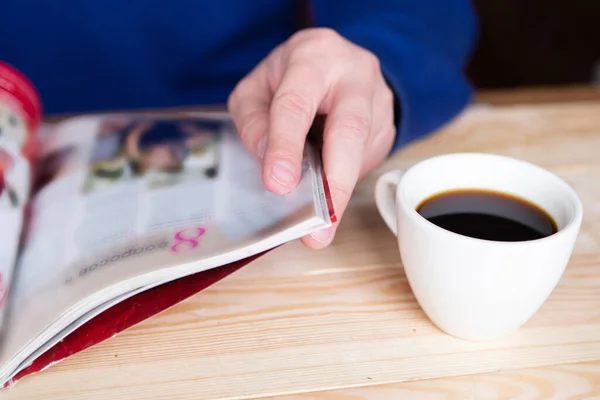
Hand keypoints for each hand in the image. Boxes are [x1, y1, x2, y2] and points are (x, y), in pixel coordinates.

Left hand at [228, 28, 395, 247]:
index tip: (279, 185)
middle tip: (321, 226)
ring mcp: (379, 99)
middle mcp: (354, 73)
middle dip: (335, 183)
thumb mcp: (257, 89)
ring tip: (321, 227)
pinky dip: (345, 182)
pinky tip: (331, 192)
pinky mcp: (388, 124)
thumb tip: (271, 162)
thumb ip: (255, 122)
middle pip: (350, 131)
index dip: (286, 147)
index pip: (296, 105)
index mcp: (313, 57)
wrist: (339, 64)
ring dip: (340, 192)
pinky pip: (368, 161)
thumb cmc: (292, 77)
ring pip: (362, 152)